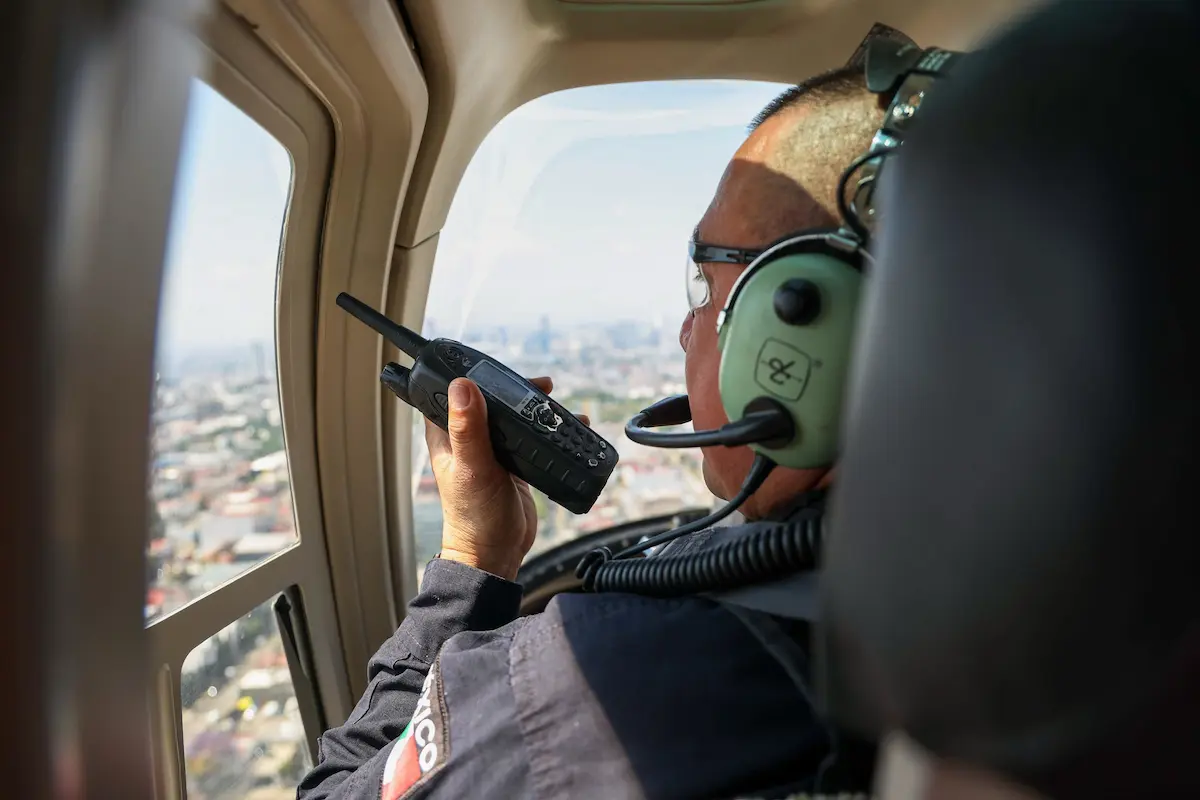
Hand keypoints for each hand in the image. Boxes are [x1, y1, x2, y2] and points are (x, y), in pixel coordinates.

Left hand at [425, 376, 589, 580]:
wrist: (496, 553)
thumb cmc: (474, 516)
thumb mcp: (472, 467)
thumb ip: (467, 428)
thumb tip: (464, 385)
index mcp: (448, 435)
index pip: (454, 392)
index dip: (474, 375)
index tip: (498, 368)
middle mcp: (469, 439)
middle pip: (491, 400)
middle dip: (516, 389)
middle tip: (541, 385)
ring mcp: (493, 451)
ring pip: (514, 417)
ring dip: (536, 408)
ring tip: (557, 402)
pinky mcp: (515, 464)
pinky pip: (532, 439)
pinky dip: (548, 430)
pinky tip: (569, 426)